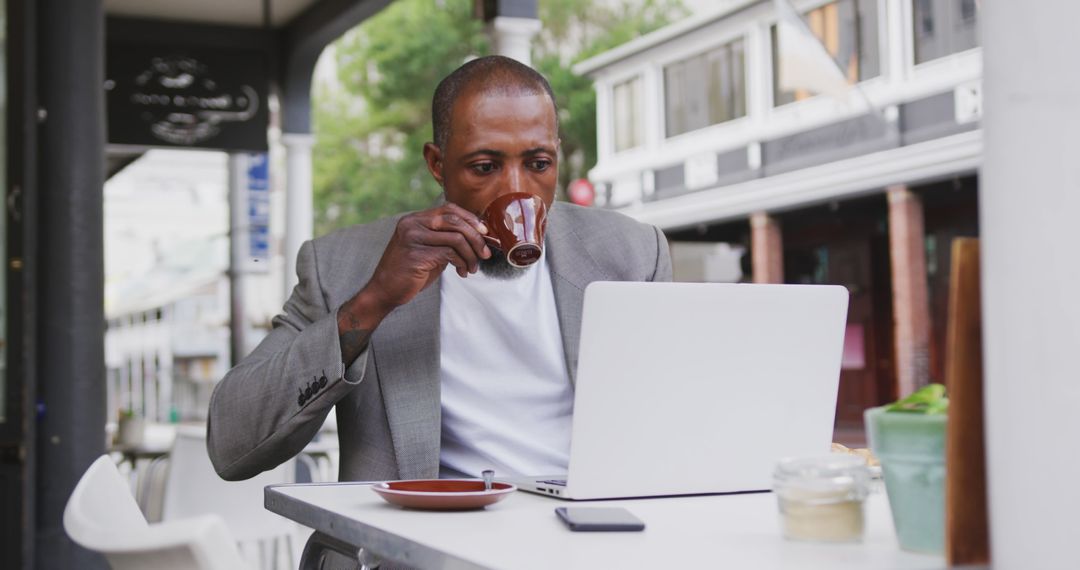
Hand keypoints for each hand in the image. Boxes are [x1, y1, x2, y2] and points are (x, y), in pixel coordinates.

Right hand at [343, 203, 491, 326]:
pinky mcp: (416, 255)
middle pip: (455, 221)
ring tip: (473, 267)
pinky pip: (450, 254)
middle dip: (476, 237)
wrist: (385, 291)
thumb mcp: (427, 249)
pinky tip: (463, 272)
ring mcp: (413, 238)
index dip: (470, 218)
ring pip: (456, 238)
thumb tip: (476, 235)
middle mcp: (412, 224)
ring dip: (471, 254)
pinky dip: (462, 263)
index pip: (449, 209)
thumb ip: (445, 238)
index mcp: (414, 219)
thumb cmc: (409, 272)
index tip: (484, 232)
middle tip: (485, 253)